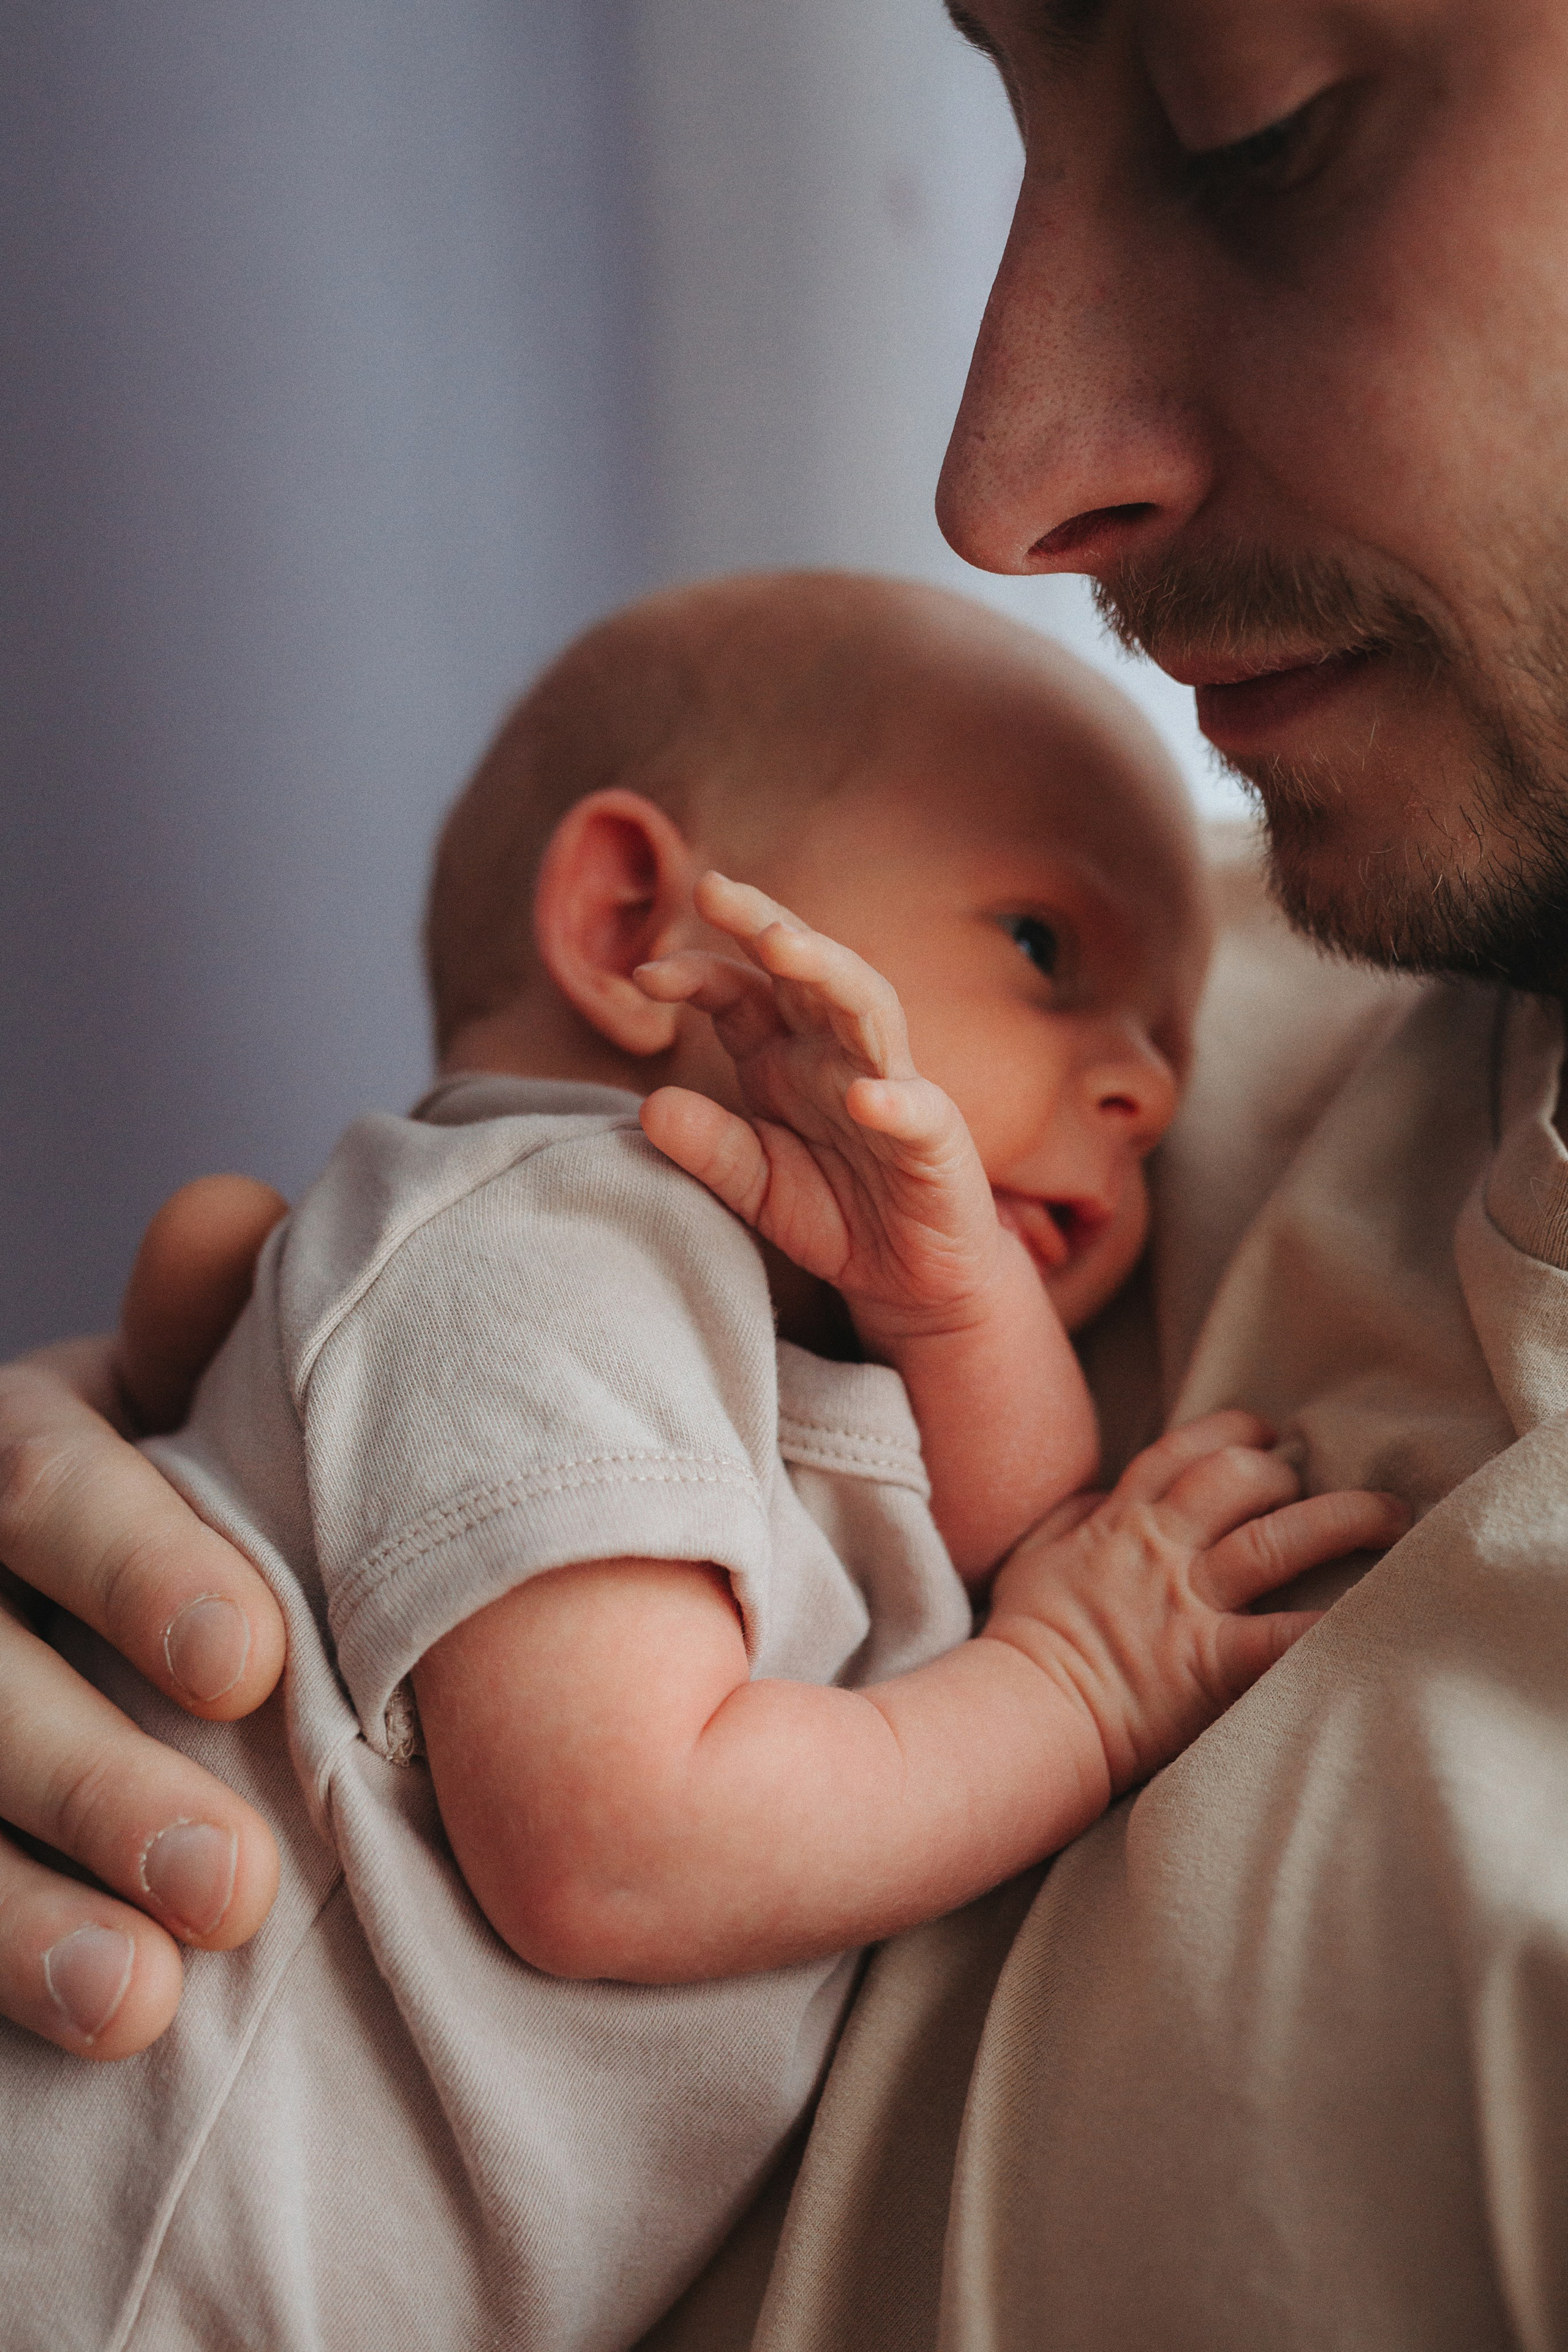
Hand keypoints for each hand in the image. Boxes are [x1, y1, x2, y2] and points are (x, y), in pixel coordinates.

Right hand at [0, 1177, 287, 2057]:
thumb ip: (206, 1333)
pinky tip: (72, 2034)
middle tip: (232, 1882)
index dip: (137, 1565)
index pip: (40, 1486)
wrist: (105, 1624)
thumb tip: (228, 1211)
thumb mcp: (178, 1407)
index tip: (252, 1662)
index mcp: (13, 1449)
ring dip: (12, 1916)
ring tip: (141, 2004)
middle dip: (89, 1779)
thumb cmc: (175, 1505)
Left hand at [636, 872, 1009, 1344]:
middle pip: (807, 971)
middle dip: (763, 922)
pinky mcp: (936, 1139)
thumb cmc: (837, 1214)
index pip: (740, 993)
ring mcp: (892, 1087)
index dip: (695, 973)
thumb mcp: (755, 1186)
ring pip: (868, 1008)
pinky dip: (895, 1099)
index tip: (644, 974)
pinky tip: (867, 1096)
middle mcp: (838, 1055)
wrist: (910, 1277)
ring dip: (828, 970)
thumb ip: (709, 1148)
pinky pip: (918, 1111)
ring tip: (782, 945)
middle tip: (714, 889)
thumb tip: (649, 1108)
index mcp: (786, 1058)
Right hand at [985, 1410, 1411, 1796]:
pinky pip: (1281, 1639)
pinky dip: (1330, 1628)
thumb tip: (1102, 1493)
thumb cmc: (1024, 1640)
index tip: (1265, 1428)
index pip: (1182, 1453)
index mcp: (1120, 1522)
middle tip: (1318, 1478)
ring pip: (1275, 1541)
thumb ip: (1070, 1517)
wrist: (1022, 1712)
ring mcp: (1187, 1605)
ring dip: (1340, 1520)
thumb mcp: (1031, 1558)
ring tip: (1390, 1515)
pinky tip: (1380, 1615)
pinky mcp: (1208, 1663)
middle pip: (1238, 1480)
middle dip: (1285, 1469)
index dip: (1230, 1430)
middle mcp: (1161, 1551)